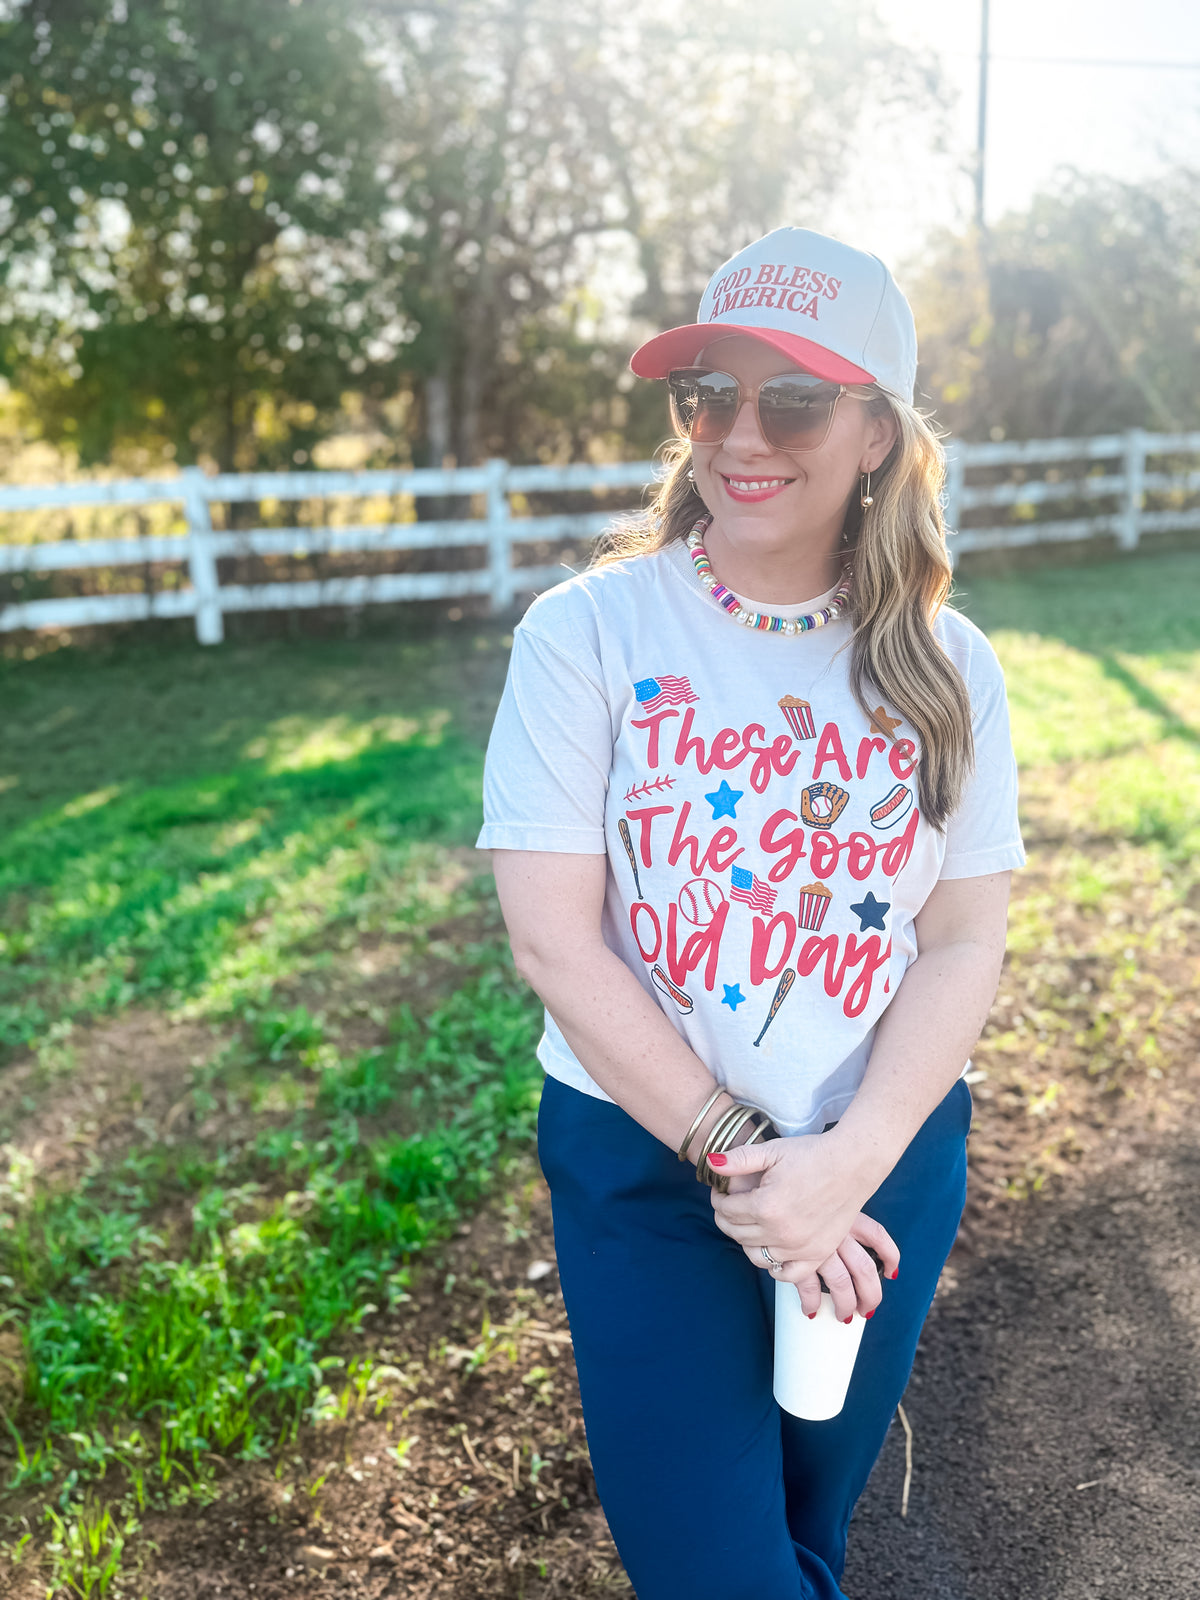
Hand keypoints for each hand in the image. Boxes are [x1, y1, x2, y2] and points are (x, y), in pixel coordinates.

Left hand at [708, 1136, 899, 1320]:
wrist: (852, 1164)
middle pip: (737, 1233)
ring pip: (756, 1255)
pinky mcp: (818, 1253)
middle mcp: (780, 1232)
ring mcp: (800, 1247)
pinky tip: (770, 1250)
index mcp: (765, 1205)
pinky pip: (787, 1273)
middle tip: (729, 1207)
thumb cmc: (812, 1154)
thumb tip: (710, 1163)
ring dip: (745, 1241)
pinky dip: (774, 1266)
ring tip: (748, 1224)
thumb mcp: (772, 1150)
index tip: (720, 1192)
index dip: (718, 1199)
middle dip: (726, 1219)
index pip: (726, 1210)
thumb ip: (738, 1160)